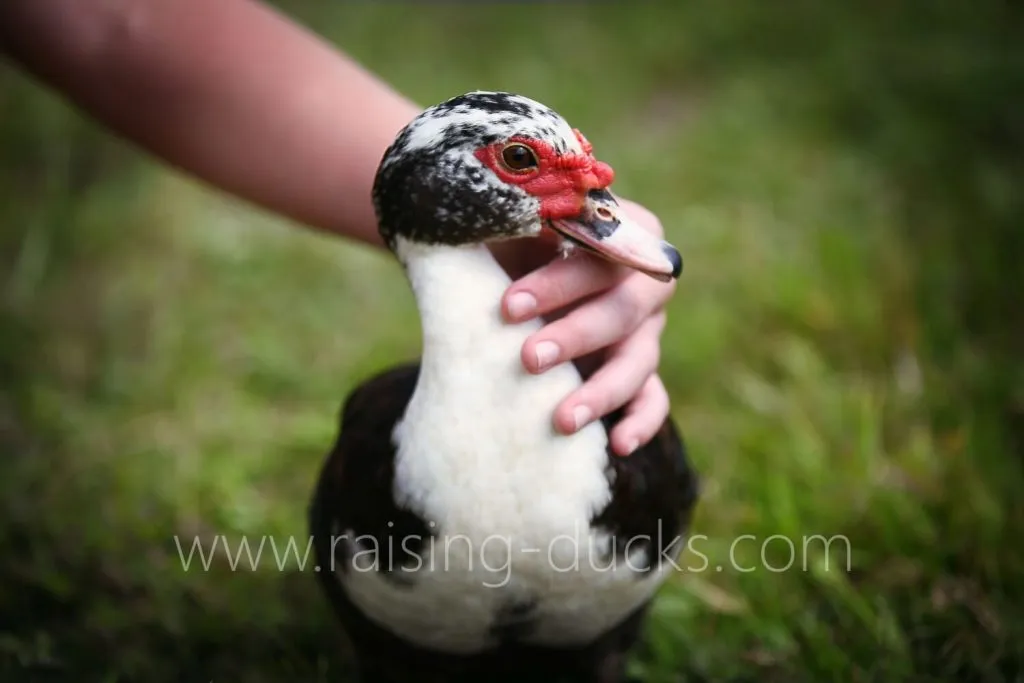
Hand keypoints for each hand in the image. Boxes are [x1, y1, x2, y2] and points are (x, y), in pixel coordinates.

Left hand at [491, 198, 676, 455]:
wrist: (500, 271)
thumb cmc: (506, 238)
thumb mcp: (505, 218)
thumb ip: (508, 216)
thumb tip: (478, 223)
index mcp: (622, 231)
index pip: (602, 255)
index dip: (559, 283)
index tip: (507, 308)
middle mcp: (642, 280)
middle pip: (624, 308)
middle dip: (575, 336)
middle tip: (528, 359)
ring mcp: (645, 329)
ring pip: (640, 360)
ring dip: (603, 390)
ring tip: (563, 420)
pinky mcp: (637, 371)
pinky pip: (653, 398)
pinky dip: (642, 421)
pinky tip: (617, 445)